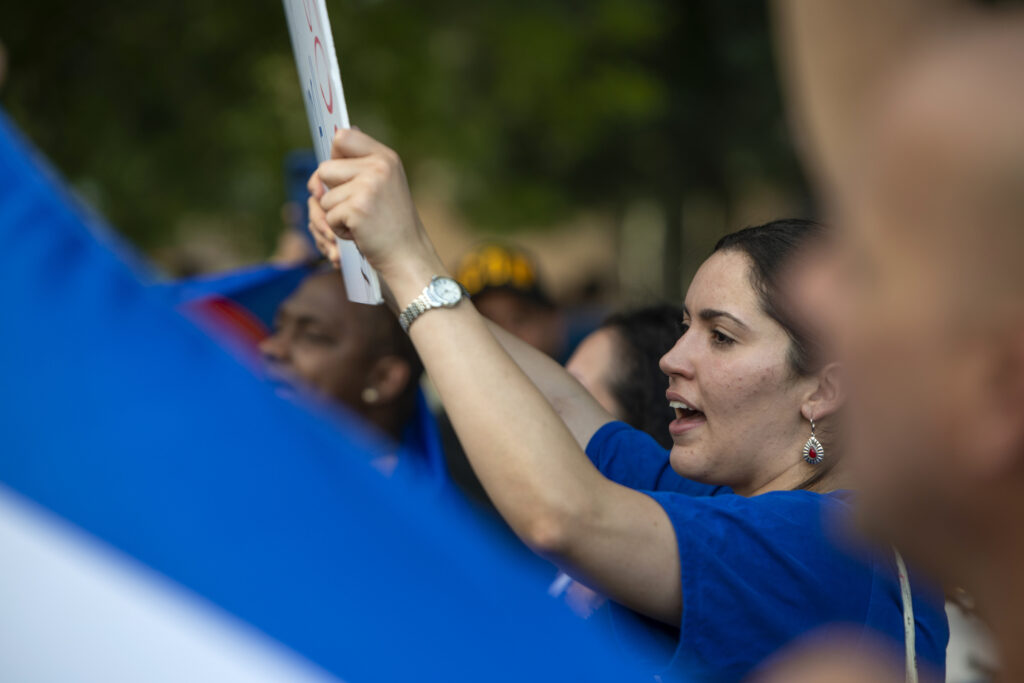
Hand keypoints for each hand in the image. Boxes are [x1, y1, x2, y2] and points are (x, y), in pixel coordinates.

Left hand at [309, 129, 445, 301]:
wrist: (408, 254)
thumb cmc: (392, 222)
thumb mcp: (385, 183)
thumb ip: (363, 162)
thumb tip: (336, 137)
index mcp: (385, 157)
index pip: (342, 137)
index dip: (334, 157)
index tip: (341, 175)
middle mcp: (378, 166)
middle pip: (325, 169)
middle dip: (332, 193)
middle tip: (357, 207)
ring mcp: (368, 186)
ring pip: (324, 197)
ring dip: (336, 214)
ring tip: (362, 221)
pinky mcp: (357, 208)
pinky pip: (329, 216)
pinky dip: (340, 230)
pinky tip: (361, 233)